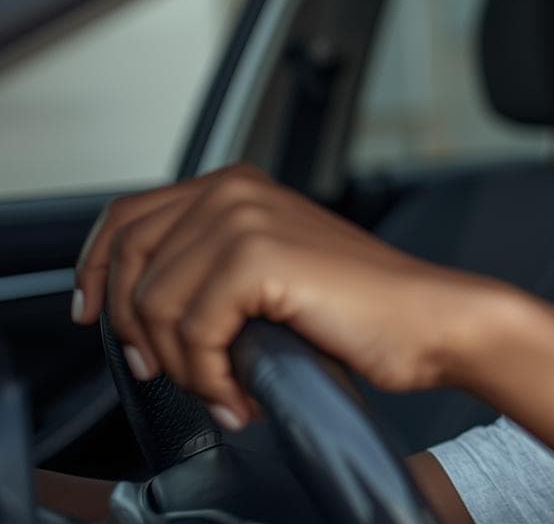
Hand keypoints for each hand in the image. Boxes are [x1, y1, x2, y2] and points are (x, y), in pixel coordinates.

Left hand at [72, 163, 505, 428]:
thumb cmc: (365, 308)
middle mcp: (235, 191)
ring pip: (155, 307)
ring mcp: (245, 219)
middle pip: (128, 262)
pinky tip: (243, 393)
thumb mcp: (271, 272)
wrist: (430, 320)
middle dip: (136, 332)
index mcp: (236, 186)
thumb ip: (210, 265)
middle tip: (171, 374)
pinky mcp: (258, 257)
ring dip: (184, 367)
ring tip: (227, 389)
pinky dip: (211, 378)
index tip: (96, 319)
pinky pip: (193, 333)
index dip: (97, 273)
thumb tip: (136, 309)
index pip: (127, 218)